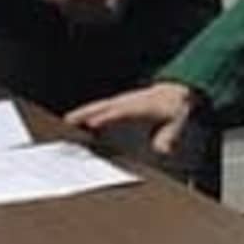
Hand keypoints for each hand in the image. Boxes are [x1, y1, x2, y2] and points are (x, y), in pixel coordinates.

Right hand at [68, 81, 200, 158]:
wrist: (176, 92)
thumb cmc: (174, 108)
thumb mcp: (177, 121)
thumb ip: (169, 136)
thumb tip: (162, 151)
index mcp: (140, 106)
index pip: (119, 112)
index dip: (106, 117)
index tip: (92, 123)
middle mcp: (127, 102)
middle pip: (102, 107)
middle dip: (85, 113)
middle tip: (68, 121)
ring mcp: (121, 102)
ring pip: (97, 106)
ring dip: (82, 113)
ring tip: (66, 122)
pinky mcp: (118, 105)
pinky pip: (99, 108)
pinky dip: (86, 113)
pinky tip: (75, 121)